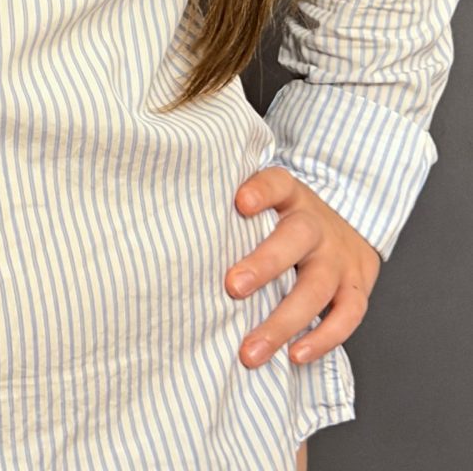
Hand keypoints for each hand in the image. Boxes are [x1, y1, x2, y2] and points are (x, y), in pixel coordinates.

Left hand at [225, 165, 381, 368]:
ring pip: (316, 287)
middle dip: (265, 264)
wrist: (349, 223)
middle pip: (296, 238)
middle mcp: (317, 225)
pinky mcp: (356, 288)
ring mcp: (339, 258)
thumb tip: (184, 227)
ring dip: (283, 321)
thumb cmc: (289, 218)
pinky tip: (294, 356)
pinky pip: (347, 316)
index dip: (261, 191)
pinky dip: (322, 339)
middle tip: (233, 287)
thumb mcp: (270, 200)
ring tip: (252, 349)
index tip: (240, 202)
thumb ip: (239, 209)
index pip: (277, 183)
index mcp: (292, 196)